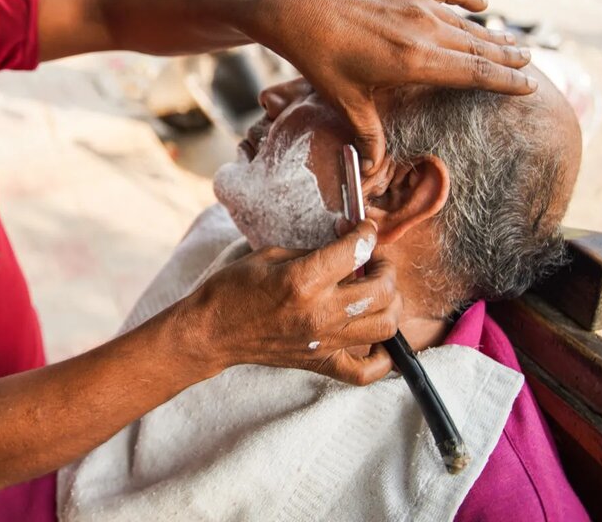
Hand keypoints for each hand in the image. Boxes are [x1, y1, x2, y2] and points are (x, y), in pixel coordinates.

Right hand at [177, 220, 400, 384]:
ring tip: (378, 292)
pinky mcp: (319, 362)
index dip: (367, 233)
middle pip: (382, 290)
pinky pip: (366, 372)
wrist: (211, 331)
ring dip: (390, 304)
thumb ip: (312, 252)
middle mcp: (319, 313)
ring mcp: (322, 342)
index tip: (366, 229)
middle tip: (374, 260)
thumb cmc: (232, 289)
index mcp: (302, 280)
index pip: (356, 252)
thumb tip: (343, 245)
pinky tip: (378, 339)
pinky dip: (383, 358)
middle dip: (385, 267)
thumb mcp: (270, 255)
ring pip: (385, 326)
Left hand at [257, 0, 533, 172]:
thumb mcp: (347, 101)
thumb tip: (374, 171)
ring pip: (465, 20)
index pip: (474, 72)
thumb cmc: (321, 59)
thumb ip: (369, 134)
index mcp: (416, 62)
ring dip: (490, 32)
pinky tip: (482, 4)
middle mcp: (423, 29)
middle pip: (478, 45)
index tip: (530, 85)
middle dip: (507, 56)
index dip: (505, 80)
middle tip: (530, 62)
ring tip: (512, 41)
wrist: (298, 11)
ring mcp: (414, 3)